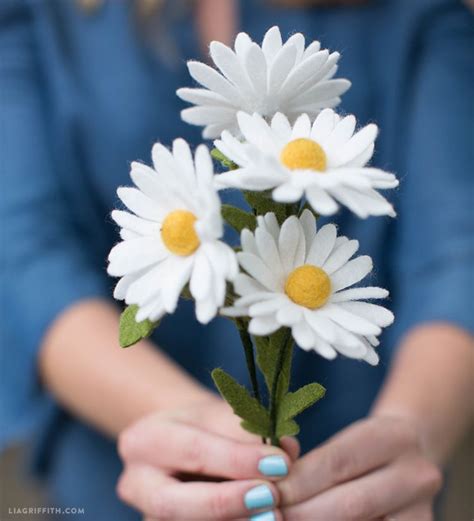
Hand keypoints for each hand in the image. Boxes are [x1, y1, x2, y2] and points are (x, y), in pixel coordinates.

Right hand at [116, 397, 298, 519]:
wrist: (182, 443)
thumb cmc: (205, 425)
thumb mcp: (222, 414)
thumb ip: (252, 430)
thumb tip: (288, 448)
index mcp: (146, 439)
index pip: (193, 451)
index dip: (237, 460)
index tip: (280, 463)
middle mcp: (135, 482)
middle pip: (172, 503)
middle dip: (226, 503)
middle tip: (271, 497)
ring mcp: (146, 515)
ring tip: (272, 516)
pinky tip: (258, 520)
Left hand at [277, 415, 441, 519]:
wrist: (410, 462)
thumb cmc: (361, 450)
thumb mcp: (341, 440)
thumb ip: (306, 458)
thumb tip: (269, 473)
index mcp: (393, 437)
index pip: (337, 463)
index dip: (298, 482)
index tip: (267, 493)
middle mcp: (417, 475)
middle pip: (350, 503)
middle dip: (302, 513)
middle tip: (268, 515)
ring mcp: (423, 512)